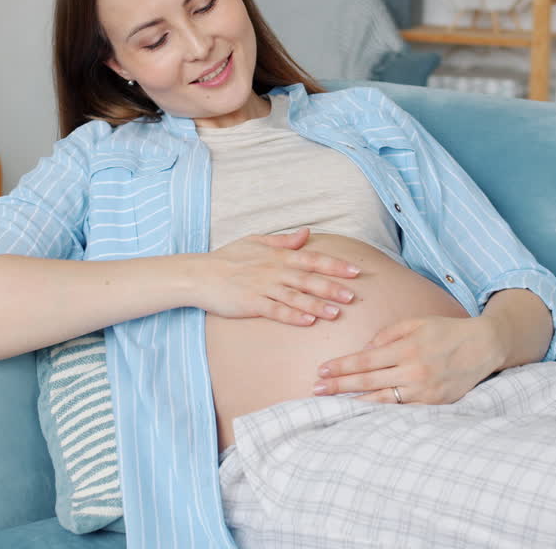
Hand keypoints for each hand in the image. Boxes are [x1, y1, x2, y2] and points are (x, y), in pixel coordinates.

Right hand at [197, 227, 359, 326]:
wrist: (200, 274)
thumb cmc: (228, 257)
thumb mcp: (256, 241)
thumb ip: (283, 240)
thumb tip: (307, 233)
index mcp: (278, 255)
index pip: (312, 259)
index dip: (335, 265)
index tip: (355, 271)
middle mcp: (274, 270)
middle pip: (308, 279)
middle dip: (332, 287)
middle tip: (353, 296)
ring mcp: (262, 287)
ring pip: (295, 296)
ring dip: (316, 305)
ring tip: (335, 313)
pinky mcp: (251, 303)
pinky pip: (275, 310)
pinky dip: (292, 315)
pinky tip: (307, 321)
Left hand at [313, 315, 505, 403]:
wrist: (483, 346)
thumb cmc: (444, 331)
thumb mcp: (414, 323)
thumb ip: (386, 336)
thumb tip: (363, 352)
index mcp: (406, 348)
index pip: (364, 361)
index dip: (340, 367)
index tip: (321, 371)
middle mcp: (413, 371)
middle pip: (367, 382)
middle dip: (338, 386)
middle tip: (316, 390)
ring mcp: (423, 390)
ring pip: (381, 401)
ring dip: (354, 402)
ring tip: (333, 404)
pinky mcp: (434, 404)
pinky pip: (401, 410)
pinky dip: (381, 411)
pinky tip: (363, 412)